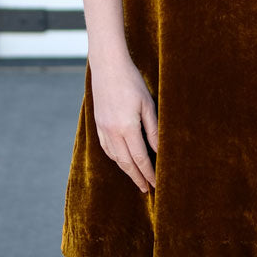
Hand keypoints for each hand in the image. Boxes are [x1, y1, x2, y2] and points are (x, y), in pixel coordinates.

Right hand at [88, 53, 158, 193]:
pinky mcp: (98, 124)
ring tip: (136, 177)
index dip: (148, 173)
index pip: (140, 159)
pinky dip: (115, 158)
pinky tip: (122, 160)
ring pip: (115, 157)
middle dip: (137, 178)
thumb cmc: (132, 82)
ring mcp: (102, 128)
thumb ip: (153, 130)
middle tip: (146, 189)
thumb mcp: (148, 105)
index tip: (155, 184)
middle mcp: (112, 132)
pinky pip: (106, 148)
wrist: (107, 66)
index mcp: (126, 128)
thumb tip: (159, 151)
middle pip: (126, 163)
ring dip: (126, 170)